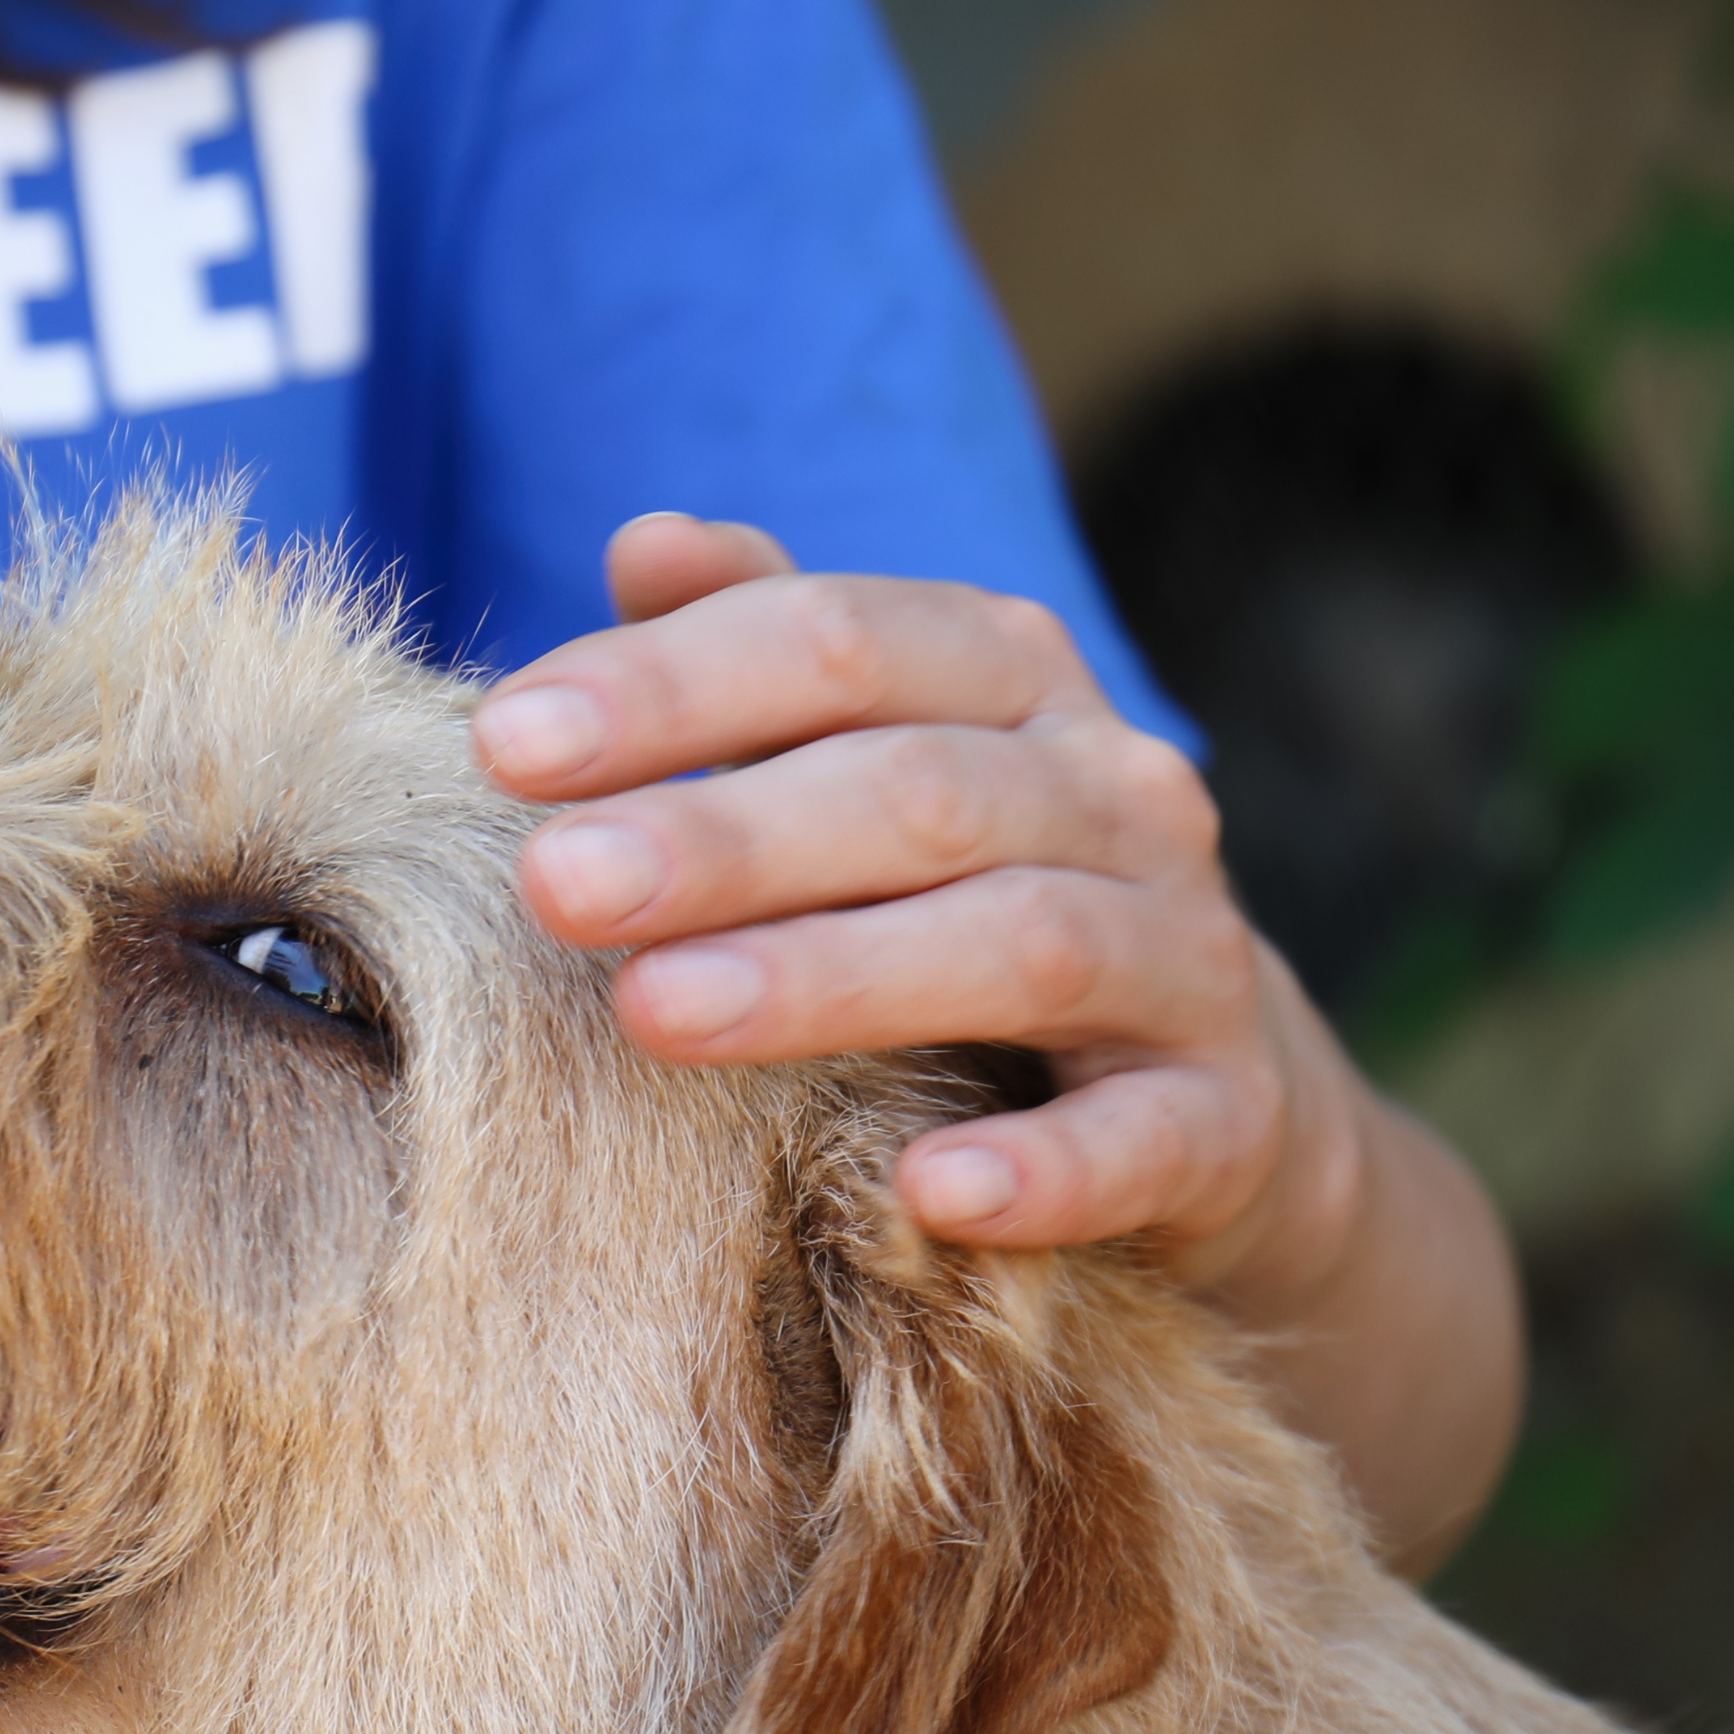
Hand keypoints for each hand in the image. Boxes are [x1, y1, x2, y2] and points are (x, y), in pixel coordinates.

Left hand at [474, 515, 1359, 1301]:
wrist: (1224, 1094)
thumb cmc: (976, 898)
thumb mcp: (881, 758)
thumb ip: (768, 654)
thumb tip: (646, 544)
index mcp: (1014, 679)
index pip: (839, 642)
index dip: (673, 684)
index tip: (504, 743)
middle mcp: (1117, 793)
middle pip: (915, 791)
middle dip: (724, 835)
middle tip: (554, 884)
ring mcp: (1189, 956)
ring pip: (1021, 944)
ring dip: (831, 977)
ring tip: (658, 1015)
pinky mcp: (1229, 1120)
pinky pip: (1143, 1139)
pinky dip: (1043, 1167)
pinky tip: (928, 1190)